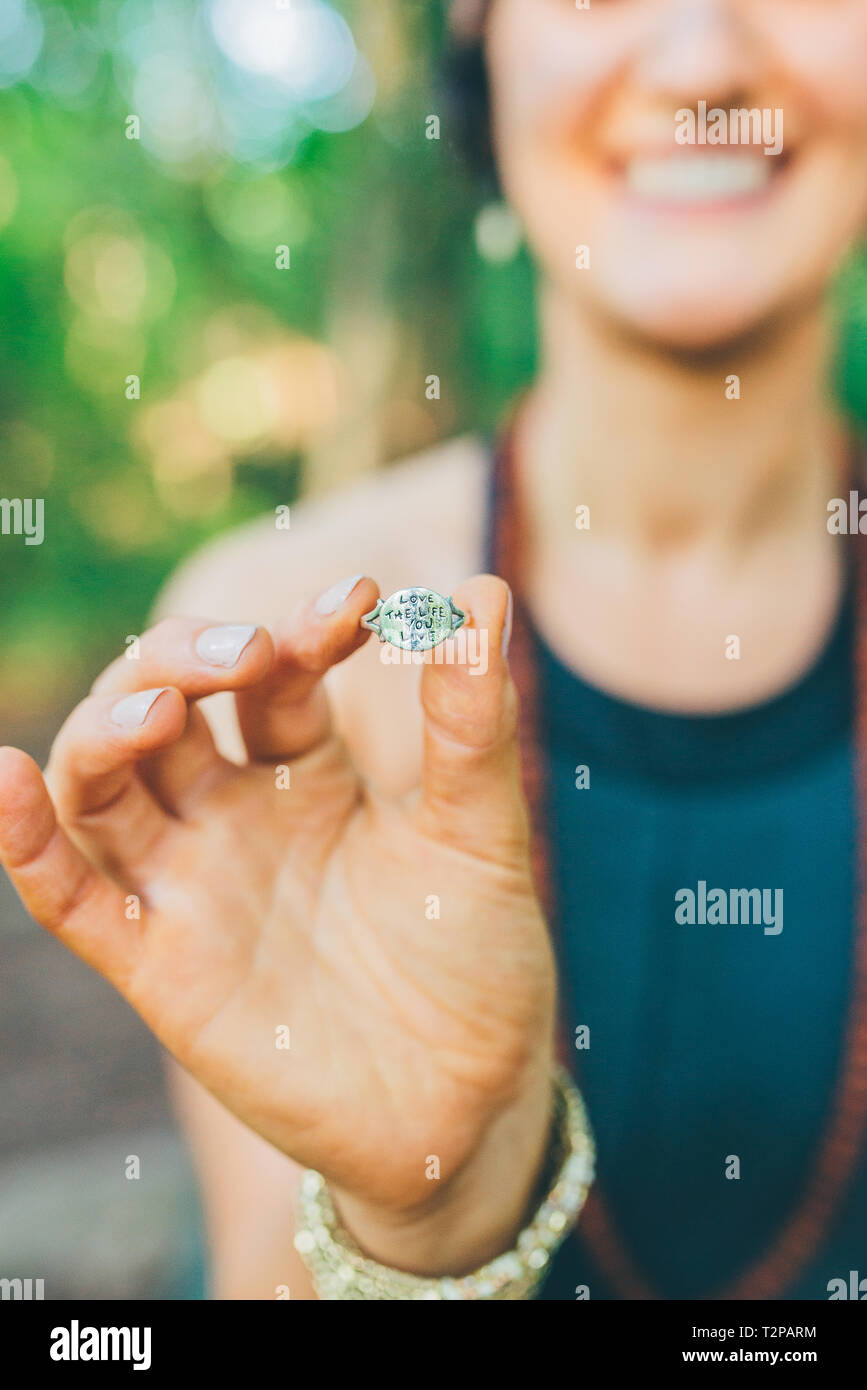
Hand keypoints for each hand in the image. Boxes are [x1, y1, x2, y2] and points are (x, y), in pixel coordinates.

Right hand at [0, 575, 555, 1272]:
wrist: (465, 1103)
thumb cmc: (473, 959)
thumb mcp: (479, 835)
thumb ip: (473, 725)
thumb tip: (485, 591)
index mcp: (306, 772)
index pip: (275, 675)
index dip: (306, 629)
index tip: (363, 598)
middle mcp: (233, 816)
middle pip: (166, 706)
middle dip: (190, 659)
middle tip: (251, 647)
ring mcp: (191, 886)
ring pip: (103, 783)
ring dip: (111, 728)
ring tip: (161, 708)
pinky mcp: (159, 966)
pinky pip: (70, 897)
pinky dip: (25, 841)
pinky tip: (8, 776)